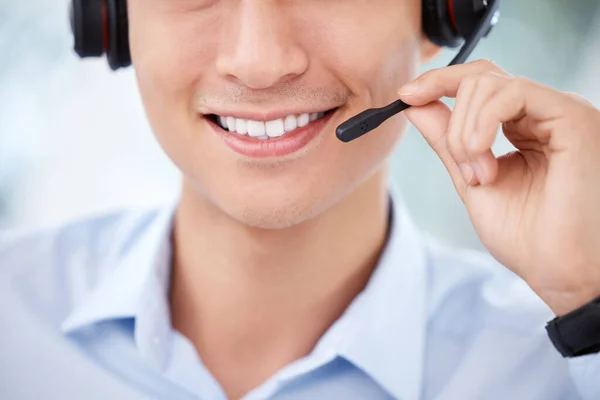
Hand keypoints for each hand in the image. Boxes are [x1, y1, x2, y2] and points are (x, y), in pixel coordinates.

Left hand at [398, 59, 599, 315]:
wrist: (557, 270)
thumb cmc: (524, 236)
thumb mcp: (470, 180)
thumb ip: (446, 141)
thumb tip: (416, 104)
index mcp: (522, 128)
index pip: (478, 84)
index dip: (438, 83)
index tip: (406, 97)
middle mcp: (542, 114)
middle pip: (479, 76)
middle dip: (451, 118)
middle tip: (461, 164)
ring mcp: (557, 112)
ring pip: (487, 83)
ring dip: (465, 131)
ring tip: (479, 174)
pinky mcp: (571, 116)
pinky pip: (511, 92)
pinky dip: (482, 122)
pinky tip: (482, 153)